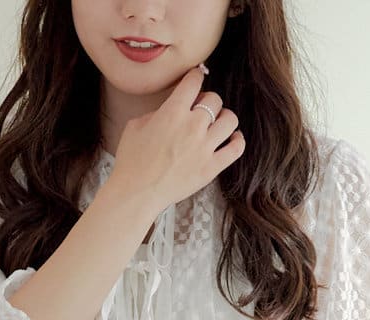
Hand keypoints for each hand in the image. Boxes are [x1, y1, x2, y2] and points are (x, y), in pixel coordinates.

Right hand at [107, 63, 244, 213]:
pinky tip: (231, 139)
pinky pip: (236, 148)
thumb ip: (159, 111)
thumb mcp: (137, 125)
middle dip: (208, 101)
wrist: (136, 193)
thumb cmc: (132, 161)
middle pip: (215, 99)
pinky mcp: (211, 168)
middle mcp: (192, 126)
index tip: (197, 78)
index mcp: (173, 111)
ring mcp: (204, 148)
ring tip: (217, 124)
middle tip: (201, 110)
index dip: (197, 76)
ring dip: (224, 118)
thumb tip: (172, 108)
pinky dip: (237, 141)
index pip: (195, 80)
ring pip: (230, 120)